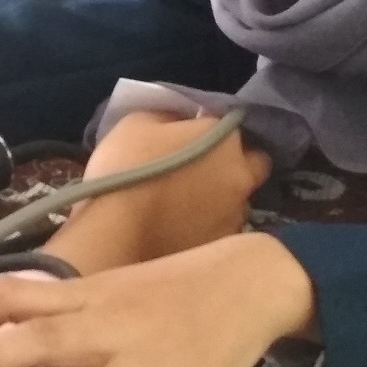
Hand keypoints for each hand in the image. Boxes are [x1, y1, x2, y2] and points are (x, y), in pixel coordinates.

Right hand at [40, 113, 269, 276]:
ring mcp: (234, 216)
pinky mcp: (221, 249)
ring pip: (236, 202)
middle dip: (233, 165)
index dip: (214, 131)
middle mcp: (240, 177)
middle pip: (251, 166)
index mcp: (226, 139)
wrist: (115, 234)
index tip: (193, 138)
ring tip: (185, 206)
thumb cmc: (126, 169)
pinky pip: (219, 230)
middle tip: (201, 171)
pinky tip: (180, 229)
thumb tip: (183, 122)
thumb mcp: (139, 122)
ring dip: (219, 200)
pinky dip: (205, 227)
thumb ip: (172, 117)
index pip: (233, 125)